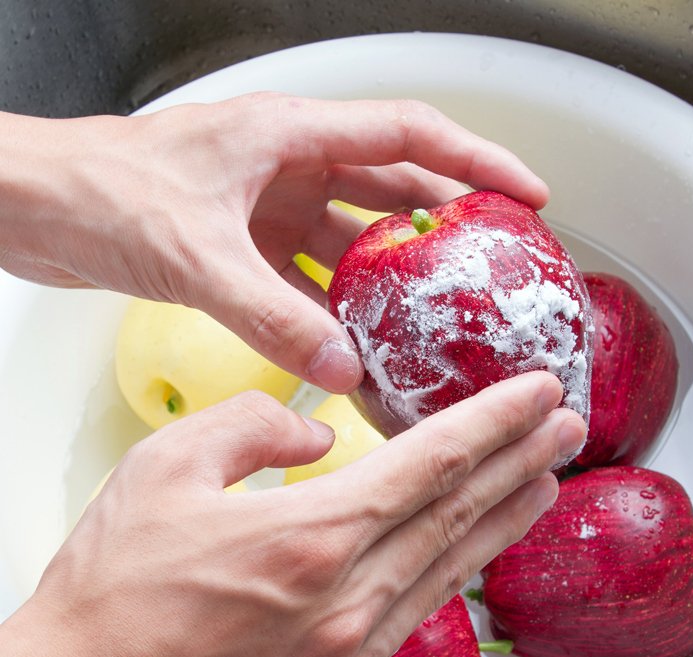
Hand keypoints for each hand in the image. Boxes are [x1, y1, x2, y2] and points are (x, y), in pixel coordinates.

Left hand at [0, 95, 548, 392]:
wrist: (32, 206)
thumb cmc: (98, 191)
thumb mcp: (198, 254)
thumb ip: (271, 314)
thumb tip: (340, 368)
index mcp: (290, 135)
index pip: (409, 135)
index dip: (476, 160)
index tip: (526, 194)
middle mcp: (288, 165)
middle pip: (391, 190)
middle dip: (444, 227)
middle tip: (492, 267)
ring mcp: (266, 206)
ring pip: (349, 242)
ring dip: (385, 280)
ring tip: (431, 320)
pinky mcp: (242, 244)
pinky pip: (305, 278)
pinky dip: (331, 310)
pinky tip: (352, 344)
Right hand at [0, 372, 584, 656]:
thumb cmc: (107, 599)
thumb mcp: (166, 468)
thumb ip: (255, 427)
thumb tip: (317, 432)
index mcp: (310, 540)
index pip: (433, 463)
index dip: (495, 421)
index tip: (536, 393)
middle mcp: (345, 603)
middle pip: (459, 514)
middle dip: (522, 461)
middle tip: (565, 426)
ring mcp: (349, 656)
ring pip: (451, 569)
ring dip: (504, 519)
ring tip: (544, 482)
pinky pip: (415, 614)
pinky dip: (452, 571)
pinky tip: (468, 550)